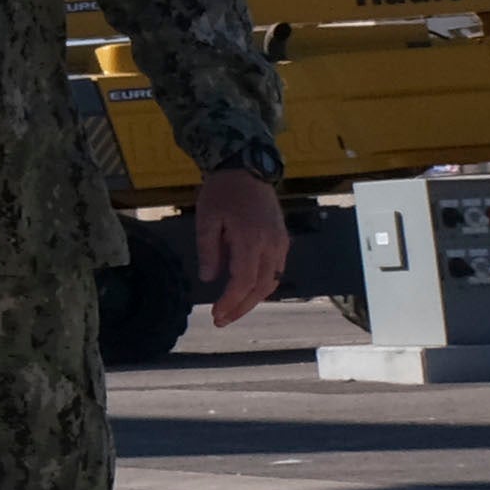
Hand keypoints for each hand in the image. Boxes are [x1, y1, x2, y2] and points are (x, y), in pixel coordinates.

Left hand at [192, 165, 286, 324]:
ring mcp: (280, 243)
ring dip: (253, 299)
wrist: (247, 169)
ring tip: (232, 311)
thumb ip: (209, 250)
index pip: (244, 281)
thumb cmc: (222, 193)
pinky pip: (275, 270)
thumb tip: (209, 279)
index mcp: (251, 239)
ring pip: (272, 281)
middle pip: (261, 287)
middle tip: (222, 320)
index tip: (216, 314)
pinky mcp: (282, 240)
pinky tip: (246, 292)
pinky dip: (262, 285)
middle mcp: (271, 245)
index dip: (231, 301)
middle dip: (241, 307)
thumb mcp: (207, 219)